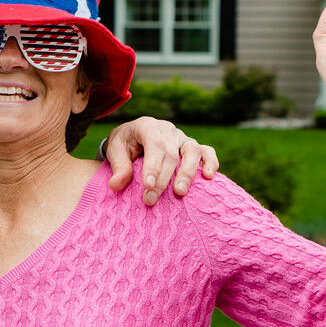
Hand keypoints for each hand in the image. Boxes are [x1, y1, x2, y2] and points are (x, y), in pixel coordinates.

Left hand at [104, 117, 218, 205]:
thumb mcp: (115, 151)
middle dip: (163, 178)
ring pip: (192, 150)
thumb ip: (118, 167)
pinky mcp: (191, 146)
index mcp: (147, 126)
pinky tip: (209, 176)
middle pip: (171, 153)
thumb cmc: (124, 144)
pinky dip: (210, 162)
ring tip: (180, 192)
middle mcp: (167, 130)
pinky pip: (206, 151)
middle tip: (151, 199)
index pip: (154, 145)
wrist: (132, 135)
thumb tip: (115, 185)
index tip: (148, 186)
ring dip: (188, 172)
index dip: (152, 166)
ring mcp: (181, 137)